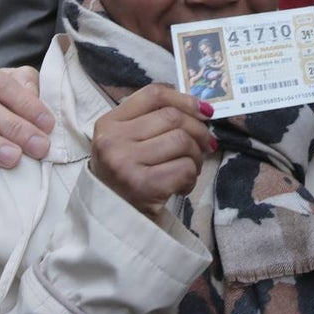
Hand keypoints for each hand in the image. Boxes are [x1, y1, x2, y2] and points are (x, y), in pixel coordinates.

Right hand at [89, 85, 215, 220]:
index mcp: (109, 123)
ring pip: (182, 142)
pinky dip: (191, 176)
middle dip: (199, 130)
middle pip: (173, 118)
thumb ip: (154, 120)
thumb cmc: (126, 174)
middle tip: (205, 144)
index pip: (153, 95)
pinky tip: (182, 185)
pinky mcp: (143, 187)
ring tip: (190, 167)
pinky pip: (184, 168)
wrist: (111, 218)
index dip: (185, 99)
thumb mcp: (127, 141)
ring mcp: (126, 164)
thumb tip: (202, 109)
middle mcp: (113, 141)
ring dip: (196, 155)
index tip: (204, 110)